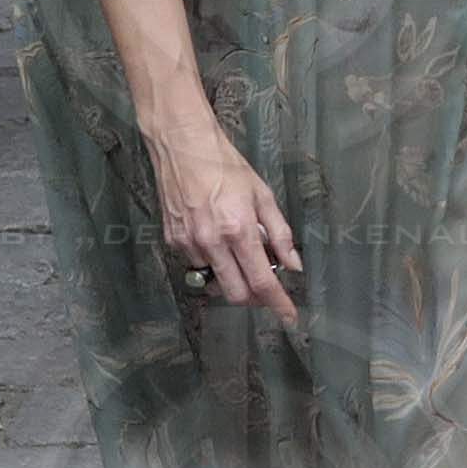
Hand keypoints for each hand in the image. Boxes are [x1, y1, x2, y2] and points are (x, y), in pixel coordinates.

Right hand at [143, 112, 301, 322]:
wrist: (185, 150)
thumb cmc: (228, 169)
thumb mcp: (263, 196)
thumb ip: (280, 233)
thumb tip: (293, 265)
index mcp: (238, 230)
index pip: (261, 281)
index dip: (277, 303)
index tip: (289, 316)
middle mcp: (211, 244)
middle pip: (236, 293)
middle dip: (255, 297)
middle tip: (268, 284)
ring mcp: (189, 246)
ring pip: (215, 281)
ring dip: (233, 277)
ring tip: (240, 248)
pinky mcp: (173, 244)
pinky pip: (198, 266)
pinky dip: (214, 262)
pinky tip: (218, 239)